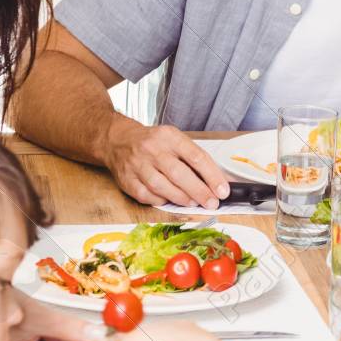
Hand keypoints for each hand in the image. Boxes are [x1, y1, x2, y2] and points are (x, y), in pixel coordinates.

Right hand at [103, 117, 230, 208]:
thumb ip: (193, 158)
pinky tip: (170, 200)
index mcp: (169, 137)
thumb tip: (216, 181)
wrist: (118, 140)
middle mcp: (152, 149)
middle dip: (199, 191)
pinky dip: (161, 201)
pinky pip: (147, 196)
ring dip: (182, 198)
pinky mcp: (127, 180)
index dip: (212, 176)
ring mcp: (137, 165)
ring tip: (194, 203)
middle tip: (212, 202)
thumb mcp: (174, 139)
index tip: (223, 190)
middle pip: (179, 174)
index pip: (196, 157)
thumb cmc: (153, 142)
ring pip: (162, 187)